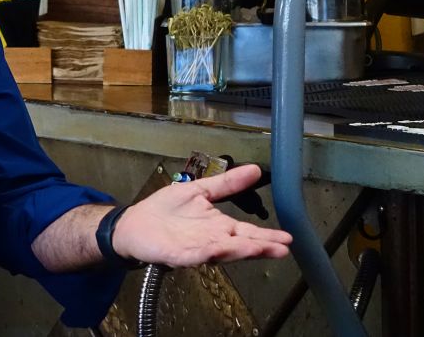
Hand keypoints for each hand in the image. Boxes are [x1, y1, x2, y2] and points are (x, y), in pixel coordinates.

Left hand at [112, 164, 291, 267]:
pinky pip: (194, 254)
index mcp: (219, 226)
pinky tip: (219, 249)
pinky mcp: (176, 253)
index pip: (247, 232)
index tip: (288, 238)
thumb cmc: (167, 210)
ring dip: (239, 251)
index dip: (267, 236)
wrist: (135, 223)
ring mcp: (195, 248)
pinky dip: (207, 252)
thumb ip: (227, 183)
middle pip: (240, 245)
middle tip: (283, 249)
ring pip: (221, 251)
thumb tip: (256, 169)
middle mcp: (212, 240)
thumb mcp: (199, 191)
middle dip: (260, 247)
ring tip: (259, 249)